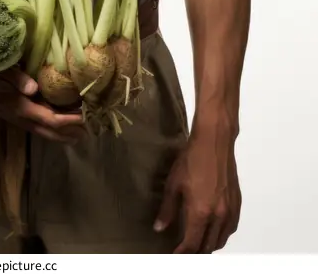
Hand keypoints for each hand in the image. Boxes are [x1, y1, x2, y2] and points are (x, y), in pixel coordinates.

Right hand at [0, 66, 86, 144]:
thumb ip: (15, 78)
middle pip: (49, 132)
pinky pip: (37, 123)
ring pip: (43, 130)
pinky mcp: (13, 112)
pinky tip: (58, 121)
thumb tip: (33, 88)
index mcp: (19, 107)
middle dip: (70, 133)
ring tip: (81, 133)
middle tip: (91, 132)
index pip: (51, 119)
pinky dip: (51, 125)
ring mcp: (16, 116)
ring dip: (62, 133)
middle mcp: (20, 116)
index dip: (70, 121)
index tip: (88, 117)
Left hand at [154, 132, 241, 251]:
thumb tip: (160, 228)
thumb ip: (168, 209)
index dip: (182, 252)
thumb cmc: (191, 160)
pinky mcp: (237, 203)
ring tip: (198, 243)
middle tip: (185, 250)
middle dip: (196, 251)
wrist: (214, 142)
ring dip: (210, 245)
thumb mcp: (173, 183)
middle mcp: (218, 216)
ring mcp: (230, 210)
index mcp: (200, 213)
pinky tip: (215, 230)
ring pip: (222, 239)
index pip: (192, 244)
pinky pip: (231, 228)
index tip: (175, 254)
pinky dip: (222, 235)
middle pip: (208, 246)